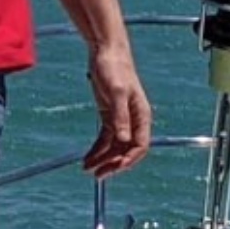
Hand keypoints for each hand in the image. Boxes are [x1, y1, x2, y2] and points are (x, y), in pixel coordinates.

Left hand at [82, 44, 150, 177]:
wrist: (105, 53)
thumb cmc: (114, 68)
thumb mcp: (116, 92)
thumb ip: (120, 116)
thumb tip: (124, 138)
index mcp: (142, 115)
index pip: (140, 145)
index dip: (128, 160)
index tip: (114, 169)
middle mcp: (134, 120)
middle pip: (127, 150)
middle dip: (114, 164)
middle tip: (98, 175)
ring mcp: (121, 118)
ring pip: (115, 146)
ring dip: (103, 159)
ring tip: (87, 169)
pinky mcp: (110, 115)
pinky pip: (105, 138)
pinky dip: (97, 149)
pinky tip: (88, 158)